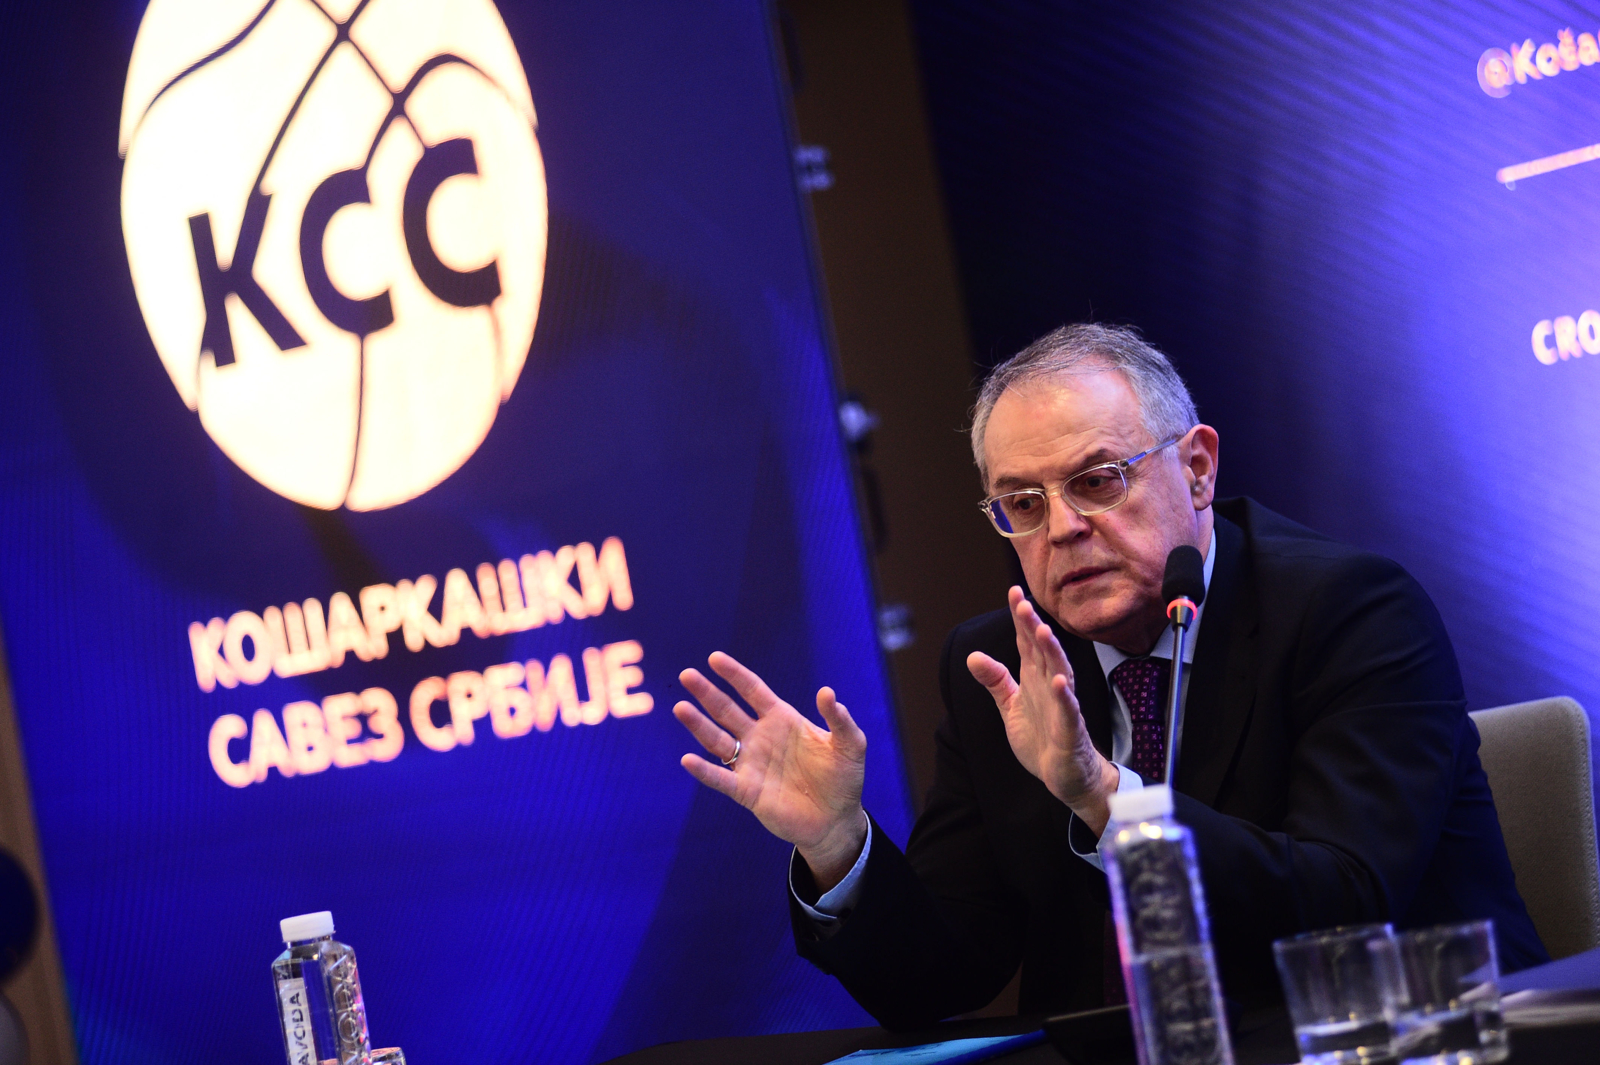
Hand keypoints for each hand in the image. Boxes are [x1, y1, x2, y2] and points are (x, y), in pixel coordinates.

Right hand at [673, 652, 867, 889]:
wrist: (837, 820)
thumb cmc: (843, 779)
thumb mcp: (850, 745)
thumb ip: (839, 719)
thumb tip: (827, 692)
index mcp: (781, 719)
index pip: (752, 691)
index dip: (734, 674)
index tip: (714, 658)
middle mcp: (760, 738)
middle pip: (727, 711)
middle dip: (707, 693)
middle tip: (687, 675)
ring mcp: (751, 764)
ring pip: (717, 741)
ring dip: (698, 725)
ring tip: (680, 708)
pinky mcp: (747, 792)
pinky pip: (721, 779)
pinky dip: (705, 771)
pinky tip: (688, 760)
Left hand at [967, 587, 1118, 833]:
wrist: (1066, 777)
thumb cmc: (1043, 739)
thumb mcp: (1011, 707)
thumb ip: (995, 681)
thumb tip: (972, 656)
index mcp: (1035, 679)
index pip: (1027, 642)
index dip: (1020, 618)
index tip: (1014, 591)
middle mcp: (1050, 686)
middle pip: (1042, 651)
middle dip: (1033, 627)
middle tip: (1023, 603)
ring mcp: (1063, 707)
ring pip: (1059, 673)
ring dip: (1052, 653)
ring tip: (1043, 631)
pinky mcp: (1070, 731)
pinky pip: (1069, 712)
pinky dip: (1065, 697)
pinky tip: (1060, 683)